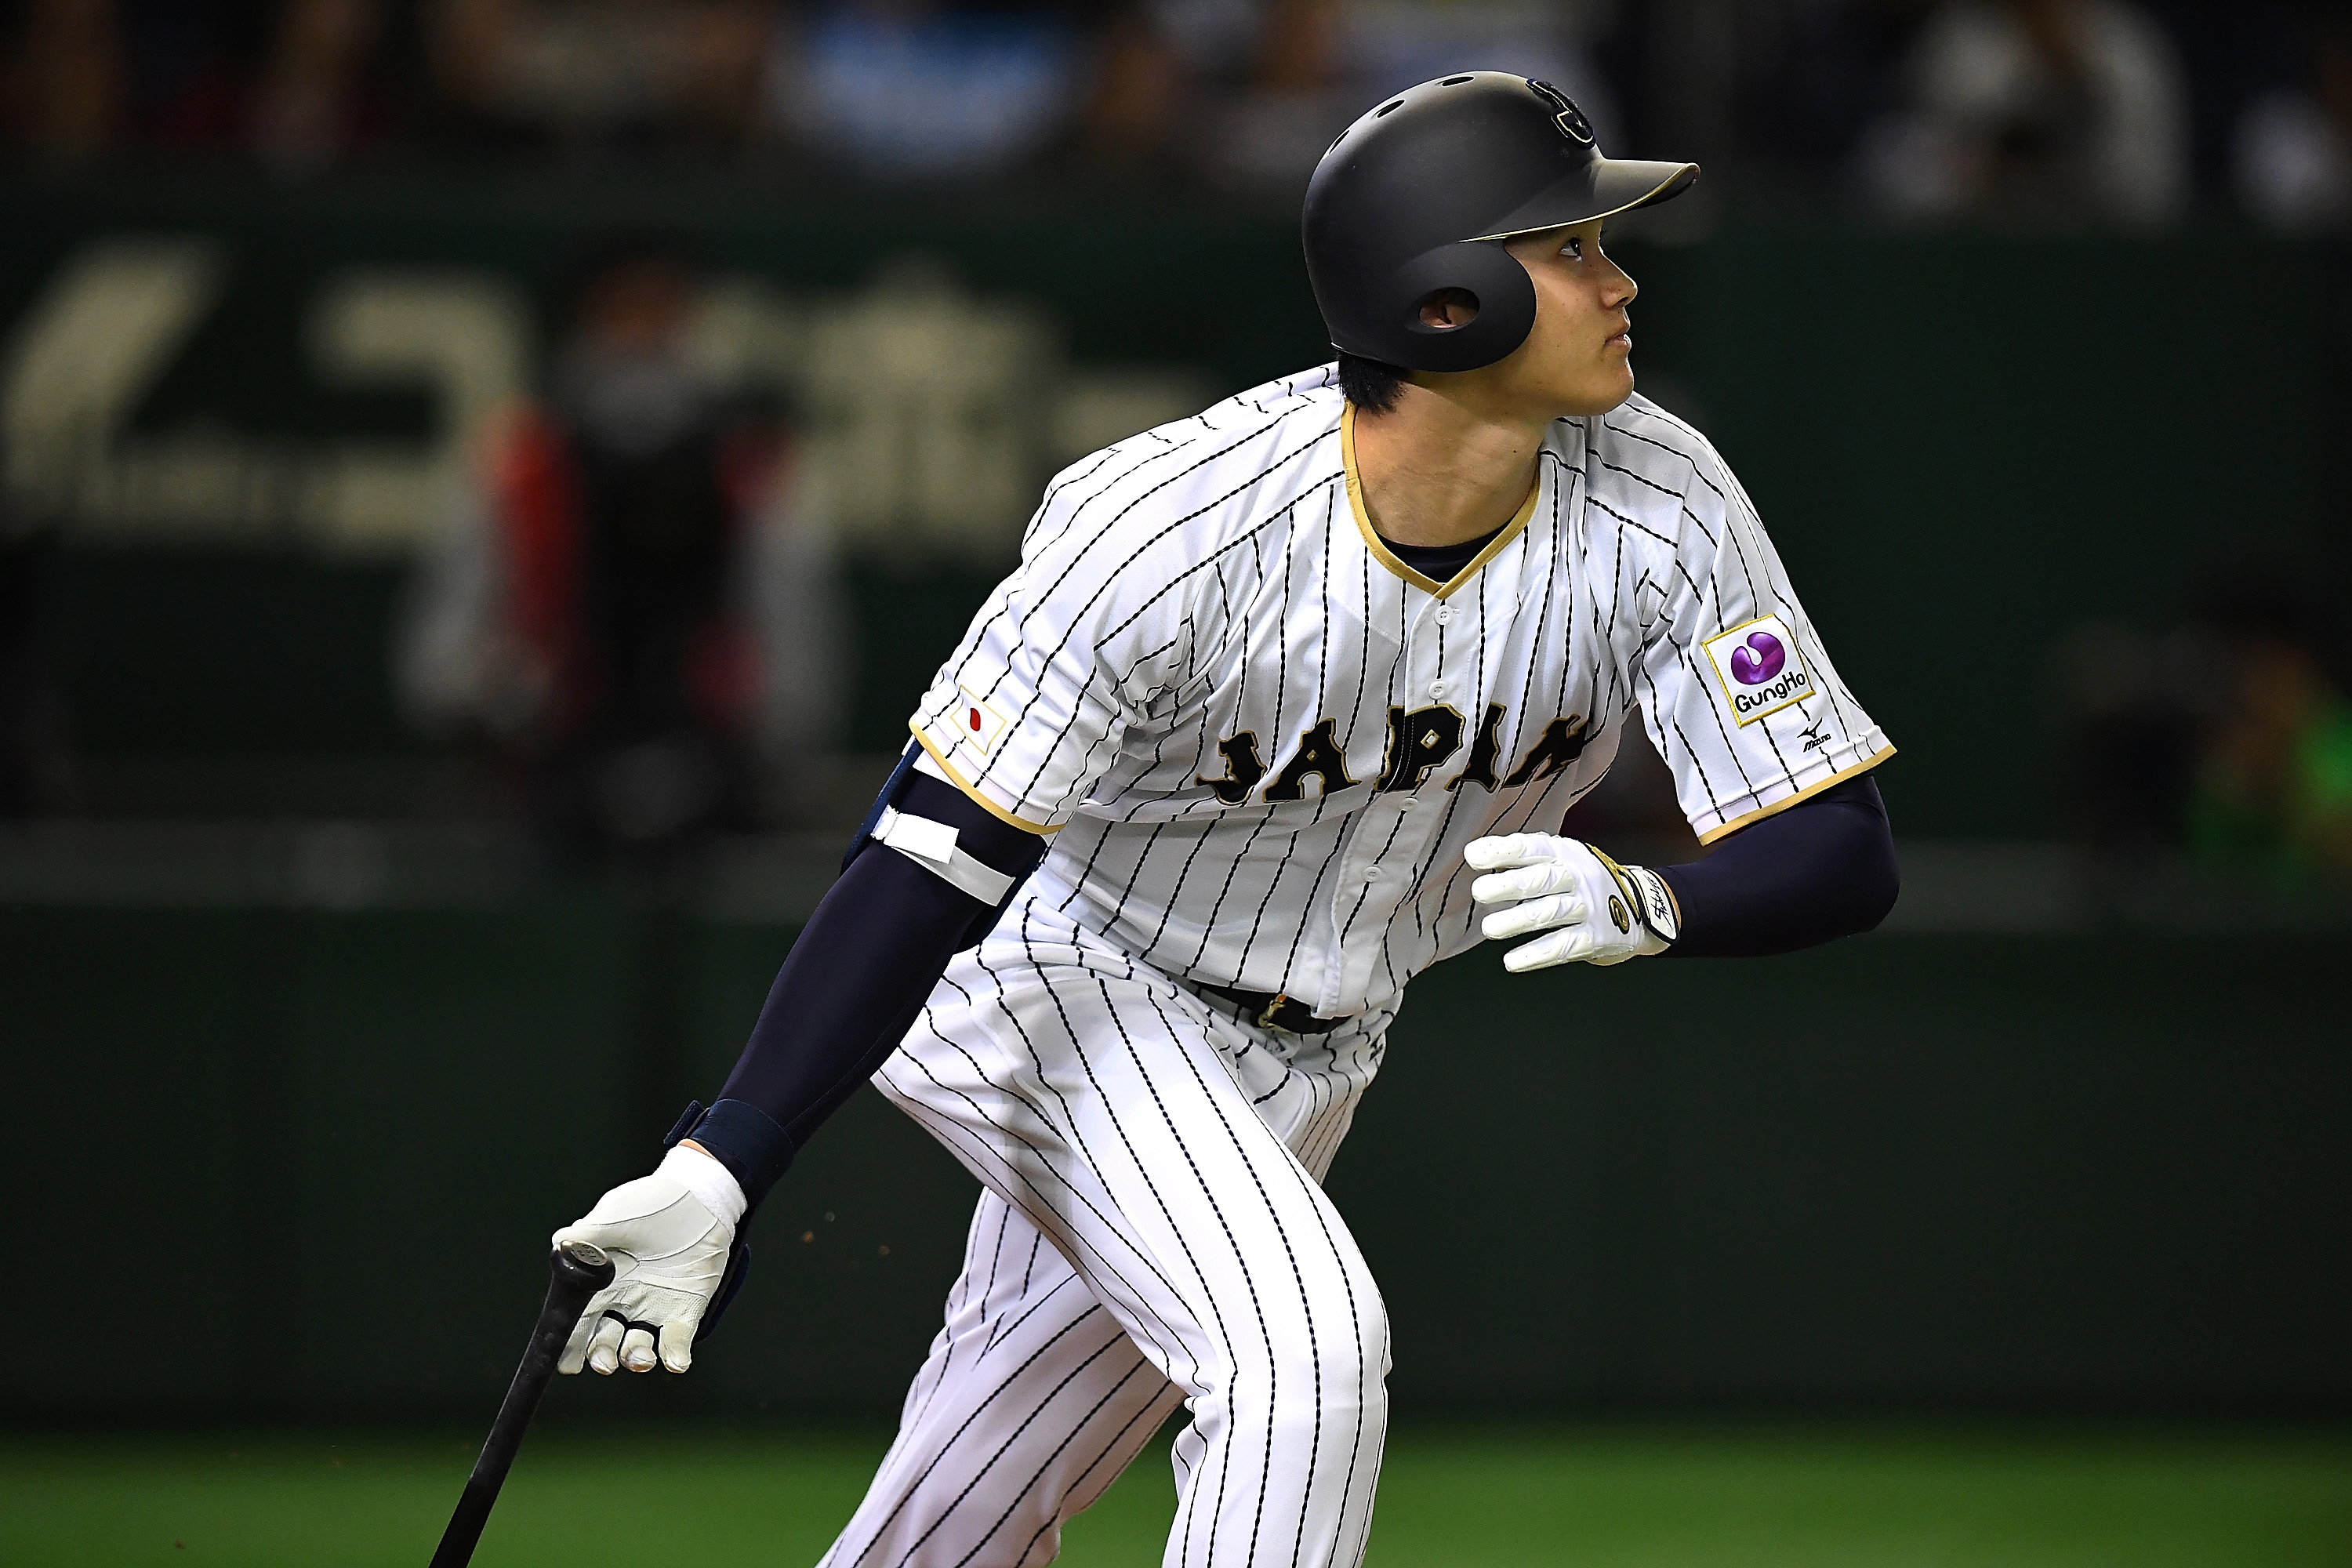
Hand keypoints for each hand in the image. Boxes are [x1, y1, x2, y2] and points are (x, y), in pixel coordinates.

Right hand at [552, 1145, 742, 1374]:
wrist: (699, 1197)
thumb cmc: (652, 1204)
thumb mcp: (617, 1216)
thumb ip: (590, 1233)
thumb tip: (561, 1243)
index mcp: (596, 1284)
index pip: (575, 1321)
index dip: (569, 1345)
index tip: (568, 1362)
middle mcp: (622, 1302)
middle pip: (602, 1342)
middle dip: (600, 1357)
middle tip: (604, 1363)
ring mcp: (653, 1309)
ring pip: (637, 1347)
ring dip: (635, 1358)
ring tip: (641, 1358)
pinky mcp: (684, 1310)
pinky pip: (676, 1340)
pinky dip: (675, 1355)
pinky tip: (675, 1362)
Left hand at [1465, 832, 1679, 970]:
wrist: (1641, 907)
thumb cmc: (1584, 883)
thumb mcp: (1562, 859)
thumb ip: (1523, 857)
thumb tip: (1474, 853)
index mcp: (1565, 854)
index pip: (1532, 848)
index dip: (1503, 851)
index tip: (1473, 857)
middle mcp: (1578, 877)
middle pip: (1542, 879)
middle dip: (1509, 885)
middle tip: (1479, 892)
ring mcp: (1590, 907)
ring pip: (1551, 913)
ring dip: (1518, 921)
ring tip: (1489, 929)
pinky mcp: (1597, 937)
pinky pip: (1564, 946)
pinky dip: (1537, 955)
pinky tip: (1513, 961)